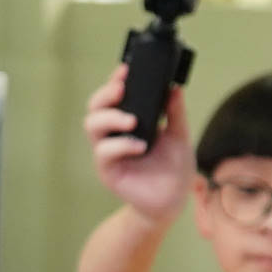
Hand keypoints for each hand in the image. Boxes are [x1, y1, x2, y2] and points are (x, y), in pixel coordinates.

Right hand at [85, 66, 192, 224]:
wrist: (173, 202)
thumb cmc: (174, 169)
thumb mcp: (180, 137)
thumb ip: (176, 113)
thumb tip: (175, 88)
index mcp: (129, 120)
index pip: (114, 96)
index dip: (114, 80)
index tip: (125, 70)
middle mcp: (115, 133)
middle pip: (95, 106)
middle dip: (106, 94)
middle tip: (122, 90)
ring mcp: (108, 151)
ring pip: (91, 125)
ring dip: (110, 118)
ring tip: (132, 121)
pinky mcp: (108, 170)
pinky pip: (104, 152)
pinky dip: (121, 145)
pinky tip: (139, 146)